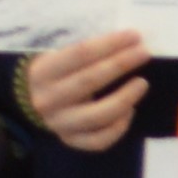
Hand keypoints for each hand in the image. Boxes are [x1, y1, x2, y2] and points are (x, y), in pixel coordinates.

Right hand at [20, 31, 151, 154]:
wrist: (33, 99)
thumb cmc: (56, 71)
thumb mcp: (59, 55)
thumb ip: (86, 50)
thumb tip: (128, 42)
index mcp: (43, 72)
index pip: (80, 54)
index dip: (110, 44)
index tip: (134, 36)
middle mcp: (48, 100)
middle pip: (90, 81)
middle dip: (121, 64)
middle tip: (144, 53)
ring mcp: (59, 124)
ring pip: (97, 116)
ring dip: (124, 98)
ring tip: (142, 83)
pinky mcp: (71, 140)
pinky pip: (99, 140)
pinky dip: (118, 128)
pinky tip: (129, 111)